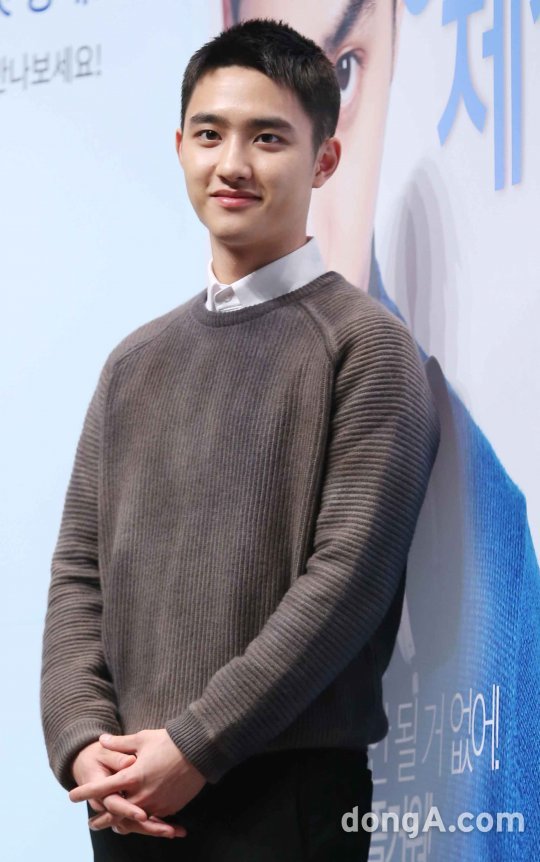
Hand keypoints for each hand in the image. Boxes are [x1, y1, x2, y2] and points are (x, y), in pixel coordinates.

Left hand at [69, 729, 206, 828]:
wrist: (200, 750)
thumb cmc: (169, 741)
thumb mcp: (142, 738)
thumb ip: (119, 743)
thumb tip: (101, 740)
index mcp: (133, 776)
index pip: (103, 788)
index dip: (85, 792)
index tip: (72, 796)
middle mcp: (142, 794)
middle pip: (115, 813)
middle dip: (102, 819)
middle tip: (91, 823)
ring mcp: (156, 803)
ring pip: (133, 820)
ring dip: (121, 823)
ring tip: (113, 826)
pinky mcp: (169, 807)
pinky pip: (152, 818)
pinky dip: (142, 820)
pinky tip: (138, 820)